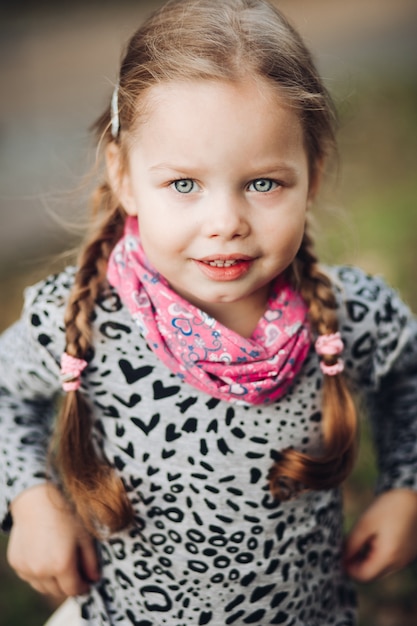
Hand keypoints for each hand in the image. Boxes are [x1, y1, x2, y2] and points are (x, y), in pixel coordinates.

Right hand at [7, 483, 99, 597]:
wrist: (37, 501)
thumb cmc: (64, 515)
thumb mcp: (84, 536)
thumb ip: (91, 561)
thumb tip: (94, 579)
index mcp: (61, 565)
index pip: (72, 590)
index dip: (82, 587)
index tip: (86, 582)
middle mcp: (41, 571)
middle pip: (57, 591)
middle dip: (67, 585)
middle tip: (74, 573)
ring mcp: (26, 568)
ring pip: (42, 586)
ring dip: (52, 581)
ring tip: (59, 564)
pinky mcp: (16, 563)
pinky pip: (30, 576)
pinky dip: (38, 573)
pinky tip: (45, 556)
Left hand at [344, 489, 416, 581]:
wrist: (413, 497)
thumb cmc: (388, 507)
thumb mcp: (365, 524)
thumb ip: (352, 544)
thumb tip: (342, 558)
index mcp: (388, 556)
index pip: (363, 576)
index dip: (348, 568)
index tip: (340, 555)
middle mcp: (399, 563)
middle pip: (372, 574)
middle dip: (357, 563)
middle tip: (349, 545)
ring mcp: (405, 560)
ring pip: (381, 568)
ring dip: (368, 559)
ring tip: (364, 538)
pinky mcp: (408, 554)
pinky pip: (390, 561)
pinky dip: (379, 554)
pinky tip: (375, 537)